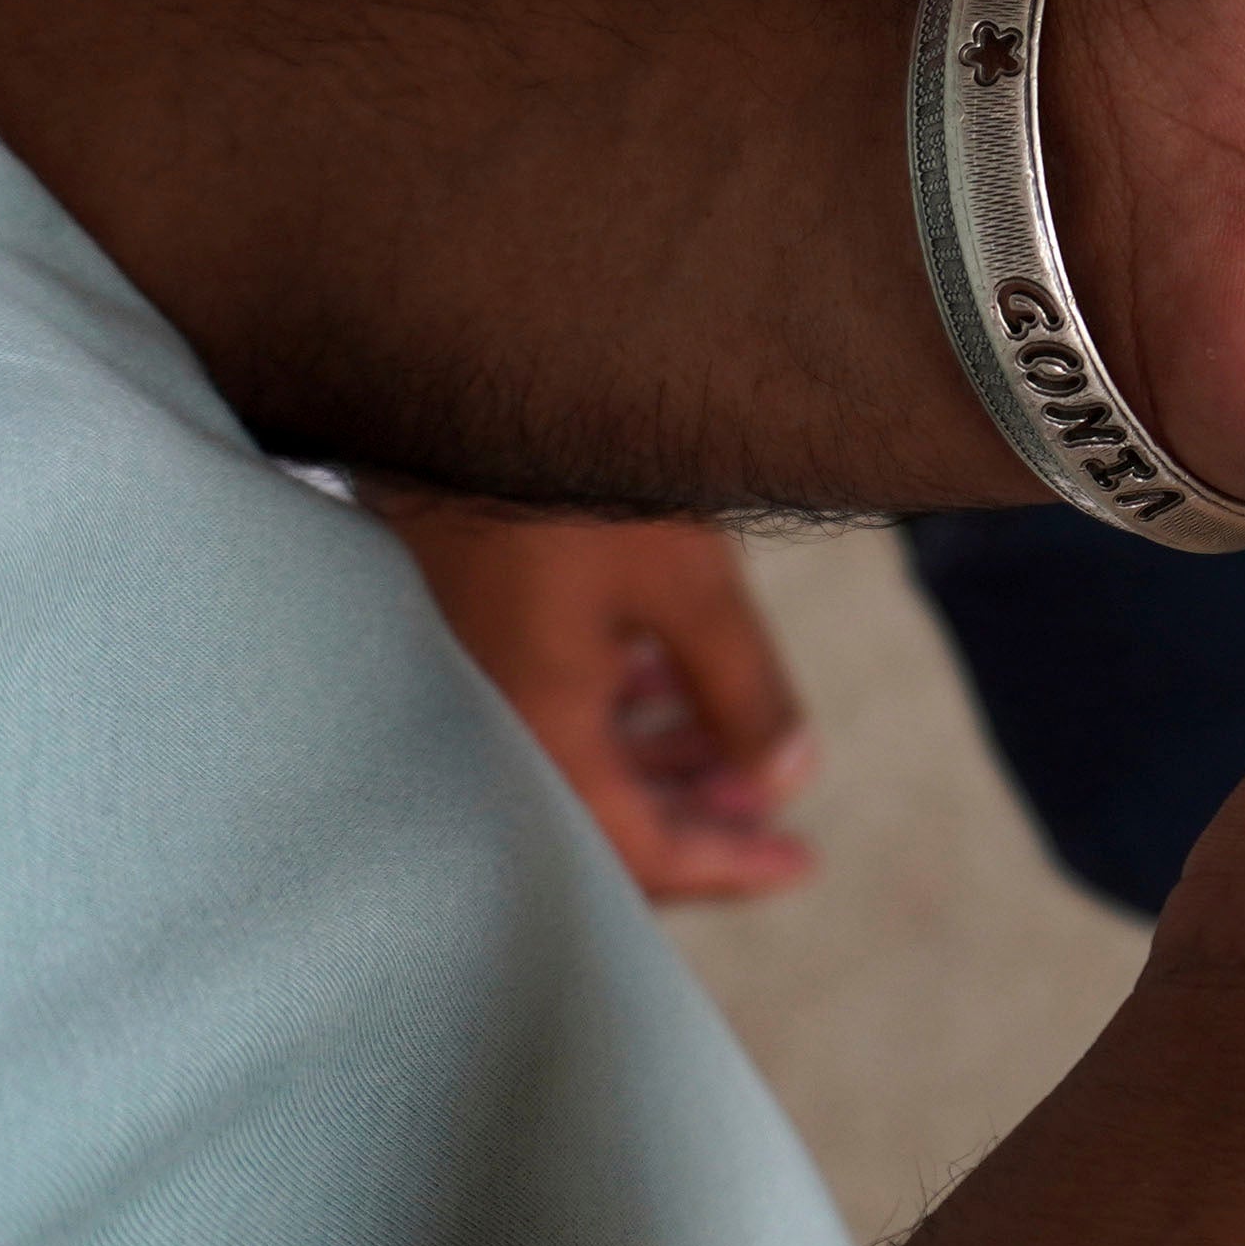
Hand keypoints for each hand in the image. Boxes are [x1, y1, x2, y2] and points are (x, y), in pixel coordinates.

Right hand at [376, 499, 816, 901]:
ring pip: (572, 762)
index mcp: (538, 744)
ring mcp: (462, 684)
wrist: (442, 378)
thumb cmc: (567, 479)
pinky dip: (608, 710)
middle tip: (776, 800)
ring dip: (659, 757)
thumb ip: (743, 694)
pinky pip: (537, 708)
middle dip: (700, 813)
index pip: (645, 855)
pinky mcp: (453, 635)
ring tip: (736, 735)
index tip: (802, 863)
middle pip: (603, 821)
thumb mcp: (686, 586)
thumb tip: (788, 780)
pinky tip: (654, 674)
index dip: (734, 867)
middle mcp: (485, 734)